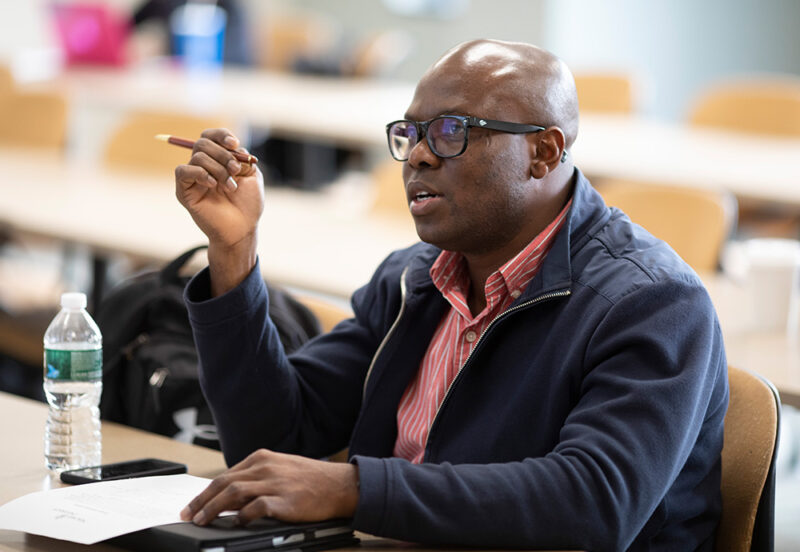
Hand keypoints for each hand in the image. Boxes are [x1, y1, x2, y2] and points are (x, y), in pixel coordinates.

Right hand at [175, 128, 264, 294]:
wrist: (242, 228)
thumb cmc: (248, 204)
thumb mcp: (251, 174)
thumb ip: (241, 156)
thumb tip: (232, 146)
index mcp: (218, 160)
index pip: (211, 136)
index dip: (221, 135)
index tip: (235, 144)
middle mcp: (203, 166)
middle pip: (203, 143)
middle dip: (223, 154)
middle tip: (235, 170)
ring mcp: (193, 178)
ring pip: (198, 157)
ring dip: (218, 169)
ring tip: (230, 186)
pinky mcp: (184, 191)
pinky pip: (182, 171)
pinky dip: (200, 174)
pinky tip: (213, 185)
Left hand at [180, 449, 358, 525]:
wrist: (340, 484)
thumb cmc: (310, 479)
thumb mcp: (280, 469)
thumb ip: (256, 478)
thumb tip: (229, 496)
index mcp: (262, 458)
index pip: (225, 475)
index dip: (205, 492)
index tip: (192, 505)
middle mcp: (266, 467)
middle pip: (224, 483)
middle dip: (201, 500)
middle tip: (188, 515)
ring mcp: (275, 482)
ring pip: (234, 493)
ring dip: (213, 508)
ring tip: (202, 521)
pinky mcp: (285, 499)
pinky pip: (257, 507)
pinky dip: (243, 515)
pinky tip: (238, 523)